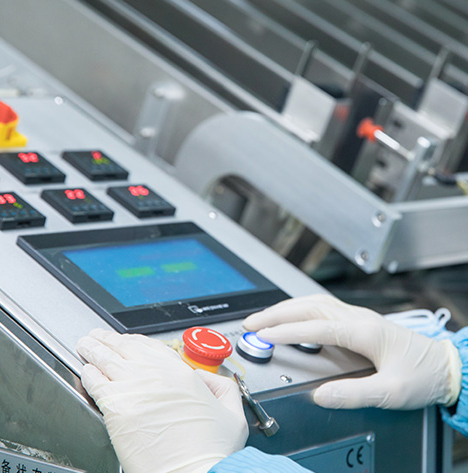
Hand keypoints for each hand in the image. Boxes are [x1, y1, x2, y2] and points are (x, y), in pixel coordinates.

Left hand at [76, 329, 247, 472]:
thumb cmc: (212, 452)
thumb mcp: (231, 412)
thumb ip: (221, 387)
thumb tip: (207, 378)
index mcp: (181, 373)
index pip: (150, 346)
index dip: (134, 340)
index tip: (127, 340)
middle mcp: (155, 375)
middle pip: (124, 347)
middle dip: (108, 339)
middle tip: (98, 335)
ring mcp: (134, 390)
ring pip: (106, 359)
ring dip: (93, 349)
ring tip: (85, 345)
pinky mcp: (117, 410)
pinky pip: (96, 383)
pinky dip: (88, 374)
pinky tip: (85, 370)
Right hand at [244, 294, 461, 409]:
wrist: (446, 365)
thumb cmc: (424, 375)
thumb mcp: (392, 392)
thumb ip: (354, 393)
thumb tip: (320, 395)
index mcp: (364, 331)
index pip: (315, 326)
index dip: (286, 330)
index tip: (263, 336)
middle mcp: (358, 318)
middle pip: (309, 306)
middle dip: (277, 313)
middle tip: (252, 323)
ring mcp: (358, 316)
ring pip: (313, 302)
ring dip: (286, 307)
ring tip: (264, 318)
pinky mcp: (358, 321)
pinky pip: (322, 307)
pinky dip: (300, 309)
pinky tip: (293, 316)